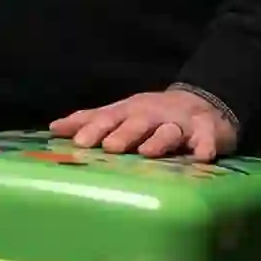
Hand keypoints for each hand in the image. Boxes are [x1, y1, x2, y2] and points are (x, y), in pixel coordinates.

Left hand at [50, 89, 237, 158]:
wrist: (202, 103)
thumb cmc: (149, 116)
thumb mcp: (119, 114)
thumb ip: (89, 121)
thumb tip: (53, 128)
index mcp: (128, 111)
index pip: (108, 118)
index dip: (94, 129)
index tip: (78, 142)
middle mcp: (151, 115)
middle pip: (137, 123)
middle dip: (123, 133)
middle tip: (110, 147)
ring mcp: (179, 123)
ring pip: (169, 131)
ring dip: (158, 140)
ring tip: (147, 152)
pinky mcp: (207, 132)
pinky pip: (207, 139)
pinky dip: (205, 146)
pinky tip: (202, 157)